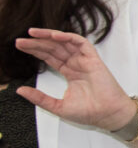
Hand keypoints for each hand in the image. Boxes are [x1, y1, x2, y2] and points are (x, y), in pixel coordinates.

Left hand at [15, 28, 137, 130]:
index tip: (20, 46)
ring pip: (65, 42)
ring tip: (33, 33)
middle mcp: (76, 64)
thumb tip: (20, 90)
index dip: (35, 50)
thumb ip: (39, 98)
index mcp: (69, 73)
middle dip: (37, 42)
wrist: (107, 115)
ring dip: (49, 36)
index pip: (49, 57)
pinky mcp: (94, 60)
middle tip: (20, 40)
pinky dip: (69, 37)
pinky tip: (55, 36)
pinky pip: (81, 43)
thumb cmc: (89, 112)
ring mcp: (85, 61)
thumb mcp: (57, 106)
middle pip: (54, 48)